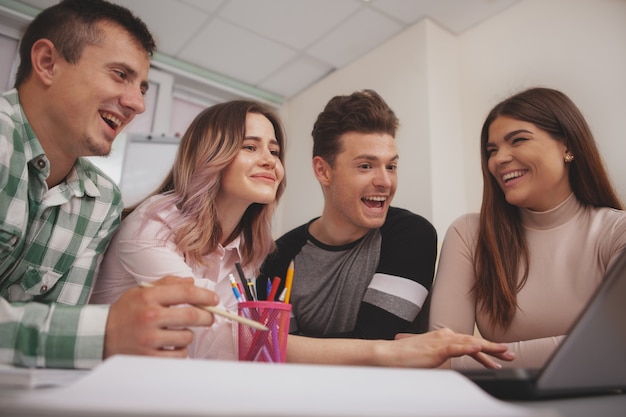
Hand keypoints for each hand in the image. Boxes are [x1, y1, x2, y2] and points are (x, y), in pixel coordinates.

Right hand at [103, 276, 218, 358]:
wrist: (98, 336)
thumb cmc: (124, 312)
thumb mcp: (140, 291)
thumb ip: (166, 284)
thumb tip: (191, 281)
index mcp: (148, 296)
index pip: (186, 292)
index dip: (205, 295)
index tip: (214, 299)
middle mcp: (149, 316)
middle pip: (191, 315)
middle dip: (207, 316)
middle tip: (209, 317)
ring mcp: (149, 338)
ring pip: (187, 337)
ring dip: (187, 335)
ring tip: (176, 333)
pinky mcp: (148, 356)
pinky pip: (178, 355)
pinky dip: (179, 351)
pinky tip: (170, 345)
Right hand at [388, 328, 514, 367]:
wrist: (389, 355)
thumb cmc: (405, 358)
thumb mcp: (428, 358)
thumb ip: (440, 359)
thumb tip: (448, 367)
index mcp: (443, 337)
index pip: (469, 343)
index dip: (486, 350)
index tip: (500, 356)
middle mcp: (445, 336)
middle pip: (474, 341)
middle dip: (494, 349)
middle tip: (510, 355)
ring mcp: (441, 341)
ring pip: (470, 343)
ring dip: (488, 347)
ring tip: (503, 351)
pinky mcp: (437, 349)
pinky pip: (456, 347)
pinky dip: (469, 347)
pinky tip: (480, 348)